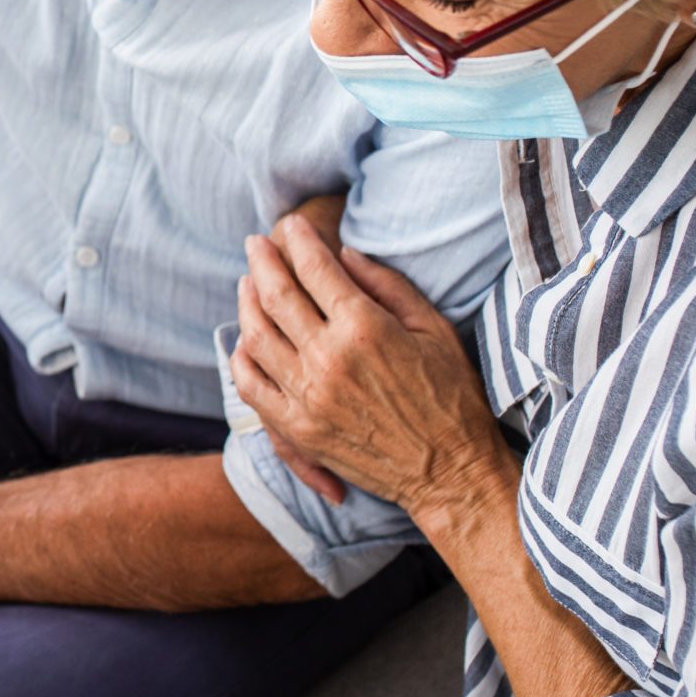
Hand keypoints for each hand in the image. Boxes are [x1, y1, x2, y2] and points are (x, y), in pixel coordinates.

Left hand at [229, 212, 511, 528]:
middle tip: (255, 242)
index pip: (315, 269)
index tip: (290, 225)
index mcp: (365, 328)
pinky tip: (246, 341)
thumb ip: (387, 285)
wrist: (451, 471)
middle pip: (277, 295)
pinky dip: (242, 357)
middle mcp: (328, 359)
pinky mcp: (298, 429)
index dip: (298, 240)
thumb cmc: (453, 396)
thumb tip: (344, 253)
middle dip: (262, 261)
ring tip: (247, 283)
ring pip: (257, 336)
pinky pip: (252, 385)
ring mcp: (308, 396)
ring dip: (246, 302)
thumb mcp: (433, 328)